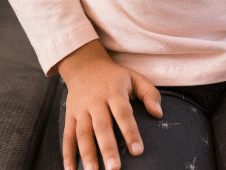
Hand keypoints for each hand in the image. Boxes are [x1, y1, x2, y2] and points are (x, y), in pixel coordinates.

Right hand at [58, 40, 162, 169]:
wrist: (84, 65)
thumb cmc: (114, 77)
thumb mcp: (134, 77)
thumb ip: (149, 94)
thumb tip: (158, 114)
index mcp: (114, 92)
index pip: (123, 113)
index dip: (130, 132)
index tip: (137, 151)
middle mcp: (95, 101)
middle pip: (101, 126)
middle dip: (107, 148)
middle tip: (114, 168)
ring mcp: (80, 109)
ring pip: (82, 133)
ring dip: (87, 153)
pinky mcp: (69, 115)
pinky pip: (67, 135)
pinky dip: (67, 153)